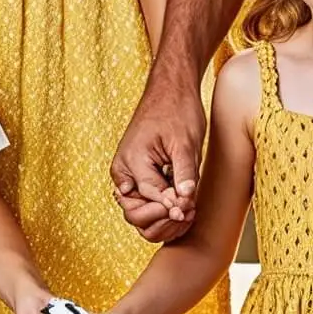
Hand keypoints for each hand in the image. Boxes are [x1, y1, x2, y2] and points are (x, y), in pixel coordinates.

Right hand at [111, 80, 203, 242]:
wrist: (170, 92)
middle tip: (188, 213)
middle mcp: (123, 171)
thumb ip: (184, 173)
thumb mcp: (186, 143)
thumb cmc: (177, 111)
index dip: (172, 206)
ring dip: (161, 221)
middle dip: (163, 219)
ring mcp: (127, 176)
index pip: (151, 195)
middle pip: (135, 214)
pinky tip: (181, 211)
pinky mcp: (136, 177)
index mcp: (132, 160)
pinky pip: (143, 204)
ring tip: (187, 214)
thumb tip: (185, 201)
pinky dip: (160, 212)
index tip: (189, 210)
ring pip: (138, 214)